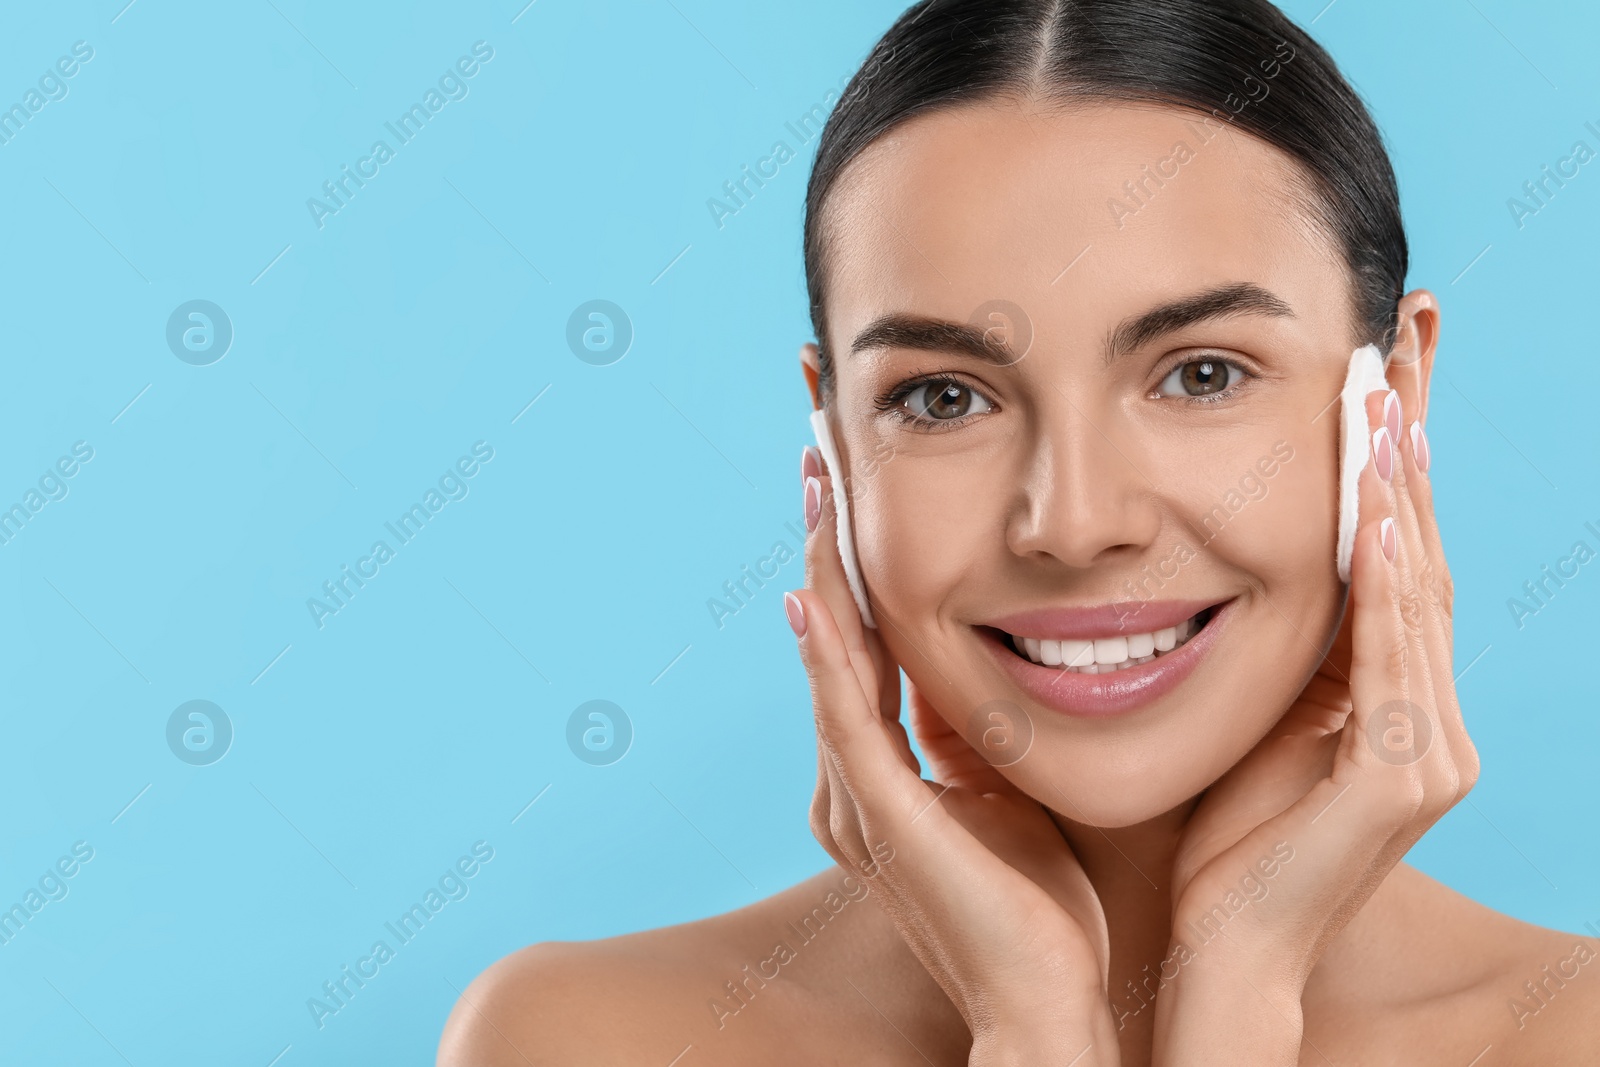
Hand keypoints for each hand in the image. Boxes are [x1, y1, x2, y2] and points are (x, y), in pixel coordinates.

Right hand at [789, 445, 1120, 1066]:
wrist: (1047, 1005)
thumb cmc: (1040, 909)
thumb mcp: (1007, 791)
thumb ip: (977, 733)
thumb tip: (984, 667)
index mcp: (882, 772)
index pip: (859, 638)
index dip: (849, 554)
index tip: (850, 475)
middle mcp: (850, 779)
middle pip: (828, 629)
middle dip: (822, 534)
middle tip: (816, 444)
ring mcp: (856, 799)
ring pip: (829, 657)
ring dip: (821, 564)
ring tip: (815, 481)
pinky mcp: (880, 820)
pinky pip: (847, 719)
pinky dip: (828, 653)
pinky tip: (815, 591)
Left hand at [1152, 387, 1477, 1064]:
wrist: (1224, 945)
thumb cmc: (1222, 835)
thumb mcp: (1249, 715)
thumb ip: (1273, 646)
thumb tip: (1227, 553)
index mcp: (1382, 691)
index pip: (1393, 547)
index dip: (1393, 454)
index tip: (1380, 360)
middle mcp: (1423, 710)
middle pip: (1423, 545)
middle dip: (1414, 436)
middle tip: (1411, 331)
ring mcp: (1426, 747)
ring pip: (1419, 591)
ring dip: (1403, 490)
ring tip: (1389, 398)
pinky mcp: (1403, 781)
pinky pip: (1394, 664)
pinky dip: (1389, 588)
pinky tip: (1382, 517)